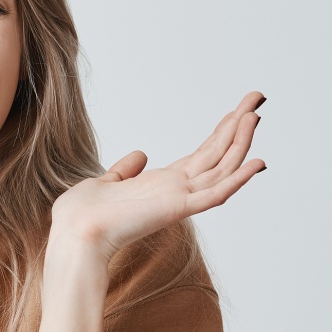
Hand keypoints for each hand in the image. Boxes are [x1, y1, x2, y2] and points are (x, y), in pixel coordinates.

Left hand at [47, 91, 266, 263]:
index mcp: (160, 186)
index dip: (220, 134)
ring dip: (240, 141)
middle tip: (257, 98)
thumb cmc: (81, 216)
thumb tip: (141, 154)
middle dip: (238, 126)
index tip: (237, 111)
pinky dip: (237, 180)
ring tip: (255, 114)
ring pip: (221, 169)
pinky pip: (215, 195)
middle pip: (217, 155)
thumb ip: (125, 170)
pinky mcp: (177, 209)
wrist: (74, 234)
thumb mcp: (105, 182)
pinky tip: (256, 162)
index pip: (200, 156)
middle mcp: (175, 192)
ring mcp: (179, 201)